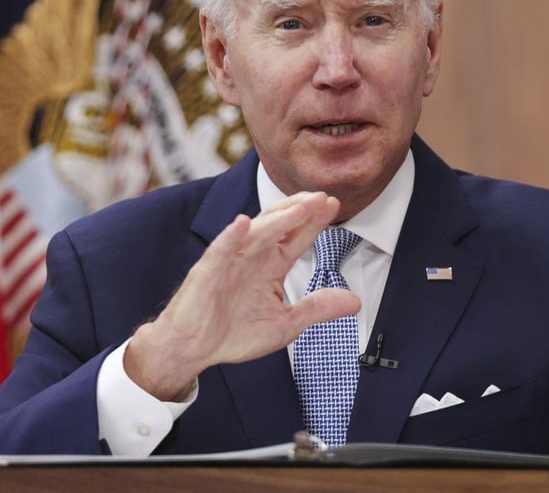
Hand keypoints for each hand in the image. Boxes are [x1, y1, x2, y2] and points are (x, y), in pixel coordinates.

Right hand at [123, 191, 360, 400]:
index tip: (334, 204)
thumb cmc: (233, 332)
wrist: (193, 349)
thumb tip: (355, 302)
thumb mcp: (286, 323)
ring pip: (255, 233)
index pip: (297, 237)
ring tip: (299, 208)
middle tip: (323, 198)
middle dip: (301, 210)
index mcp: (271, 265)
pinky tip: (244, 223)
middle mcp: (252, 257)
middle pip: (279, 225)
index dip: (315, 221)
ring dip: (277, 219)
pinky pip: (220, 251)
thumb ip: (318, 308)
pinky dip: (231, 236)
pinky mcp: (207, 273)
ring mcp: (229, 261)